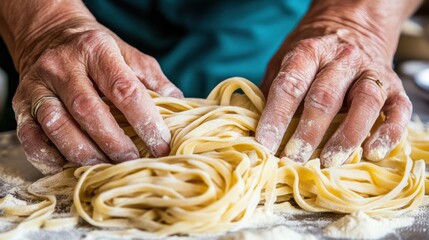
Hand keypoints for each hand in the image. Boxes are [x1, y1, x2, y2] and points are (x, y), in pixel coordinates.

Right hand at [12, 19, 181, 173]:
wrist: (50, 35)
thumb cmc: (96, 51)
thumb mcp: (128, 54)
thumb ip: (153, 78)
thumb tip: (178, 104)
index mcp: (96, 50)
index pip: (124, 89)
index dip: (145, 121)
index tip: (161, 144)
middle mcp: (63, 66)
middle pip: (89, 110)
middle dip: (114, 143)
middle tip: (133, 161)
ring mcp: (38, 86)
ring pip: (58, 126)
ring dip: (84, 153)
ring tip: (106, 166)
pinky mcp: (21, 104)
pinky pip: (31, 137)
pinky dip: (50, 157)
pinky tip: (70, 164)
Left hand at [255, 1, 416, 166]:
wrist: (354, 28)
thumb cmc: (312, 55)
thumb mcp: (285, 61)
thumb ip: (272, 89)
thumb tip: (252, 126)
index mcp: (309, 52)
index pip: (290, 85)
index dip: (275, 117)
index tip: (264, 145)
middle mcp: (342, 59)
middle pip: (324, 96)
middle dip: (307, 133)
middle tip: (293, 160)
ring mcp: (371, 71)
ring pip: (364, 102)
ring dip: (346, 136)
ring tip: (329, 162)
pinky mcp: (394, 87)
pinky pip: (398, 110)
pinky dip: (388, 134)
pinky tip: (372, 153)